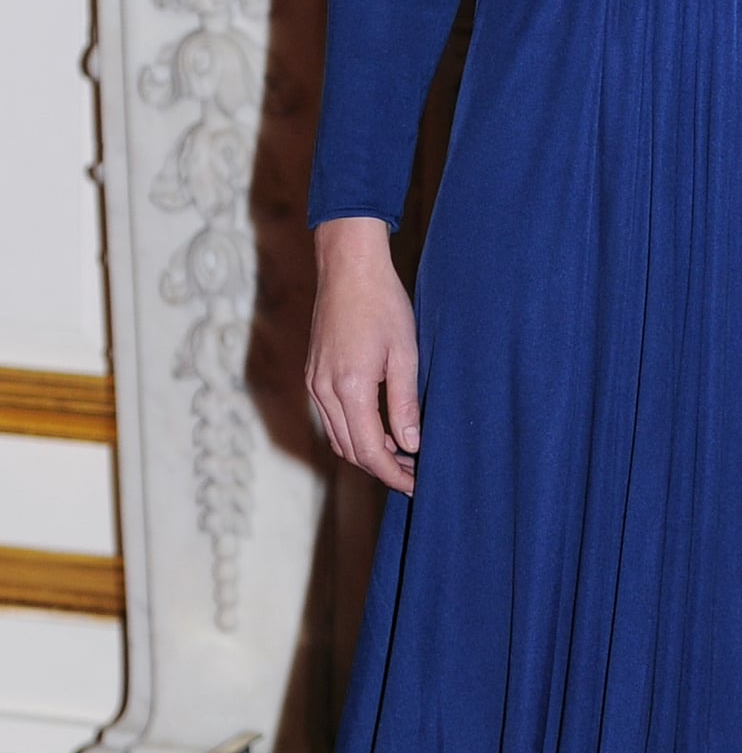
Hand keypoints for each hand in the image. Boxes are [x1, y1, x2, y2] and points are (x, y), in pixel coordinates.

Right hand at [307, 217, 420, 491]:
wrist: (348, 269)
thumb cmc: (383, 305)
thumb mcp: (405, 354)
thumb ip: (405, 403)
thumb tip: (410, 444)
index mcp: (349, 388)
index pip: (370, 450)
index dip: (393, 474)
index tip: (417, 483)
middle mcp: (324, 390)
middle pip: (350, 450)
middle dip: (382, 469)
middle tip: (415, 475)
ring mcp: (314, 383)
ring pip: (338, 437)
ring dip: (367, 454)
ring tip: (402, 458)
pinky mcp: (314, 375)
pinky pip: (332, 418)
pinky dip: (354, 433)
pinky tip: (380, 431)